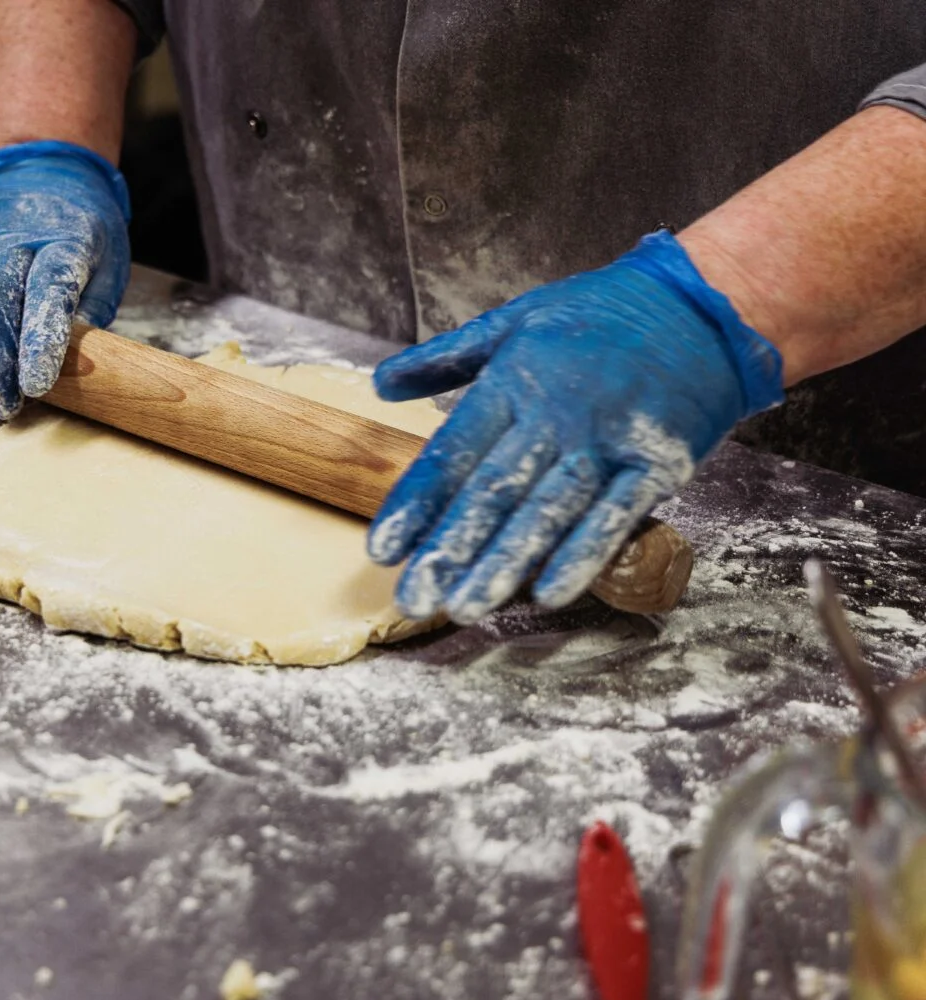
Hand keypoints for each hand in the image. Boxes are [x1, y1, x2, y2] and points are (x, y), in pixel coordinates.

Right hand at [0, 140, 130, 417]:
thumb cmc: (81, 234)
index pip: (50, 286)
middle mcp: (14, 227)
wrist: (41, 169)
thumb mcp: (107, 268)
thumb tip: (73, 370)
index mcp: (67, 235)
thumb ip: (90, 313)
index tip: (35, 385)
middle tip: (0, 401)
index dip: (40, 338)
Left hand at [368, 231, 784, 623]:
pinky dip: (582, 556)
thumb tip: (381, 383)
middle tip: (413, 600)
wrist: (702, 307)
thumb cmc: (600, 315)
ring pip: (546, 512)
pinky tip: (548, 593)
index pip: (452, 452)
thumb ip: (445, 358)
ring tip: (466, 608)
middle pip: (493, 492)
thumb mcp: (514, 320)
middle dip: (449, 551)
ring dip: (504, 565)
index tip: (382, 550)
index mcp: (514, 380)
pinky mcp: (656, 464)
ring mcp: (608, 440)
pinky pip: (614, 516)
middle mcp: (557, 414)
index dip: (416, 504)